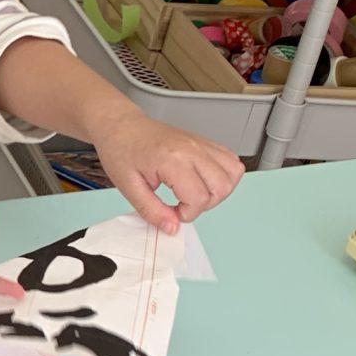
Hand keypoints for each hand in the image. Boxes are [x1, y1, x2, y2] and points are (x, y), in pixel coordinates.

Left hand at [90, 109, 243, 231]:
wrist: (121, 127)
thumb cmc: (121, 150)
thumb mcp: (129, 187)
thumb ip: (152, 211)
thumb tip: (172, 228)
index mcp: (173, 159)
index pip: (199, 198)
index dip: (186, 213)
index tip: (172, 212)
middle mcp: (193, 149)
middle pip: (221, 188)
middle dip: (204, 205)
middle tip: (182, 203)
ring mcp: (202, 143)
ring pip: (234, 173)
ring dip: (217, 191)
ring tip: (193, 192)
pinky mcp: (205, 142)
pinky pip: (231, 161)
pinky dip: (223, 176)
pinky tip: (201, 181)